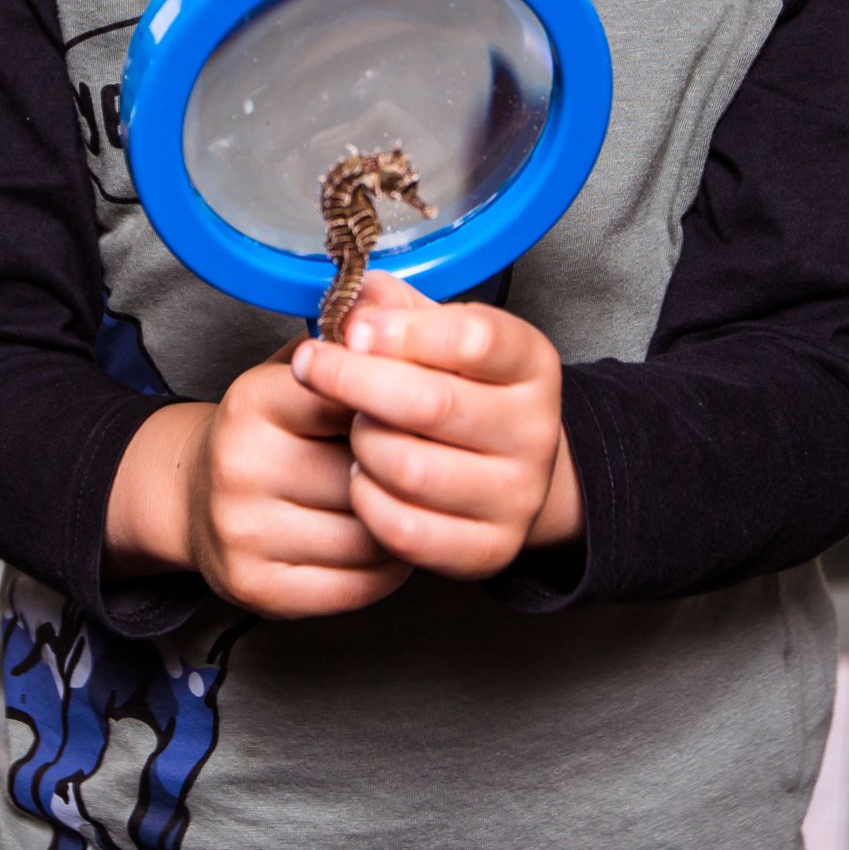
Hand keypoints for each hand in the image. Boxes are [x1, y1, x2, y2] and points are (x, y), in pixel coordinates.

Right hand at [106, 354, 410, 620]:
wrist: (192, 497)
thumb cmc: (268, 430)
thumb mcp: (295, 370)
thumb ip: (350, 338)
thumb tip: (396, 300)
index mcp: (253, 401)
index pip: (349, 396)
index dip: (396, 406)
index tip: (418, 408)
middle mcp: (240, 465)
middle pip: (365, 472)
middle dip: (404, 470)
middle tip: (428, 463)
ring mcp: (244, 533)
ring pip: (369, 535)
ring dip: (403, 522)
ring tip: (409, 503)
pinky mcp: (259, 589)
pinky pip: (358, 584)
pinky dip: (388, 568)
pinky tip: (385, 541)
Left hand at [292, 275, 580, 581]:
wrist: (505, 467)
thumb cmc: (458, 388)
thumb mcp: (438, 335)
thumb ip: (398, 310)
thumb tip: (357, 299)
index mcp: (531, 363)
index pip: (475, 339)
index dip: (403, 332)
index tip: (352, 330)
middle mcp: (536, 430)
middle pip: (433, 404)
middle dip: (354, 382)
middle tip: (312, 369)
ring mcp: (518, 495)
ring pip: (413, 470)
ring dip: (363, 444)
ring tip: (351, 429)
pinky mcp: (490, 549)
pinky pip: (407, 530)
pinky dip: (367, 501)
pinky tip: (362, 478)